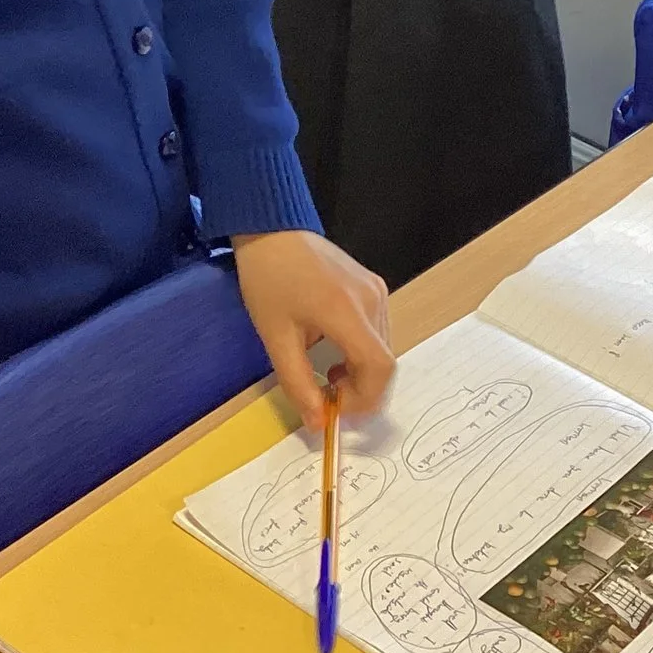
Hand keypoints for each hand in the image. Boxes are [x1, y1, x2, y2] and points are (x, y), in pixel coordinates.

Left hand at [231, 229, 393, 430]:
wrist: (273, 230)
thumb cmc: (268, 280)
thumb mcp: (276, 337)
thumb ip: (298, 383)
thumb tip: (318, 423)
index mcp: (347, 311)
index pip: (380, 368)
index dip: (365, 399)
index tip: (335, 408)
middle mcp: (372, 300)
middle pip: (384, 361)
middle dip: (360, 389)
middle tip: (327, 395)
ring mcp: (377, 290)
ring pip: (382, 348)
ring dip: (360, 371)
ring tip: (328, 372)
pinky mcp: (375, 286)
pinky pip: (377, 331)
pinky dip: (361, 351)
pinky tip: (335, 349)